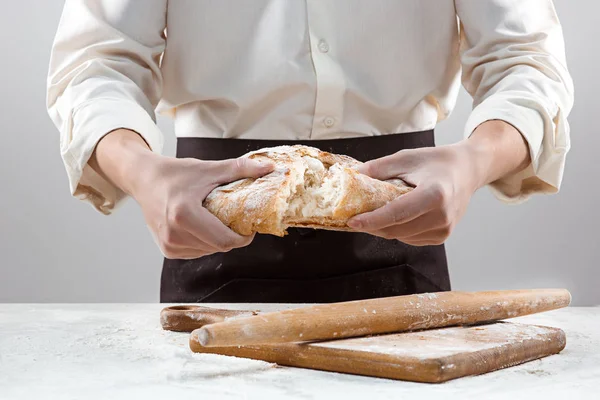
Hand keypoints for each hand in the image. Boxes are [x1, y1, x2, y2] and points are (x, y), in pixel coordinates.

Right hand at [90, 129, 273, 258]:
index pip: (225, 240)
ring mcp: (169, 244)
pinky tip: (203, 226)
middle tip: (236, 219)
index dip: (243, 236)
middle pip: (219, 246)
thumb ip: (239, 169)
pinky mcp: (167, 250)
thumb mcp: (208, 169)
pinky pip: (197, 252)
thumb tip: (268, 168)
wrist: (144, 179)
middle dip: (232, 236)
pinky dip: (205, 242)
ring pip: (209, 251)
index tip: (250, 225)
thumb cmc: (174, 174)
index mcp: (184, 214)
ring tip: (217, 220)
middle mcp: (174, 233)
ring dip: (218, 240)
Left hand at [348, 120, 529, 244]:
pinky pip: (410, 238)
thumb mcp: (406, 158)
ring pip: (401, 237)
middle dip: (372, 225)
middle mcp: (442, 216)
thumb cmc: (437, 162)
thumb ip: (378, 168)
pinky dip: (397, 230)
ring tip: (374, 213)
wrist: (467, 170)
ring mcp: (444, 230)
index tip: (351, 221)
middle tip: (354, 216)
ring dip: (383, 228)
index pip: (397, 213)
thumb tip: (352, 177)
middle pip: (396, 229)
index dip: (372, 220)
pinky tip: (394, 217)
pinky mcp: (442, 237)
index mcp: (435, 194)